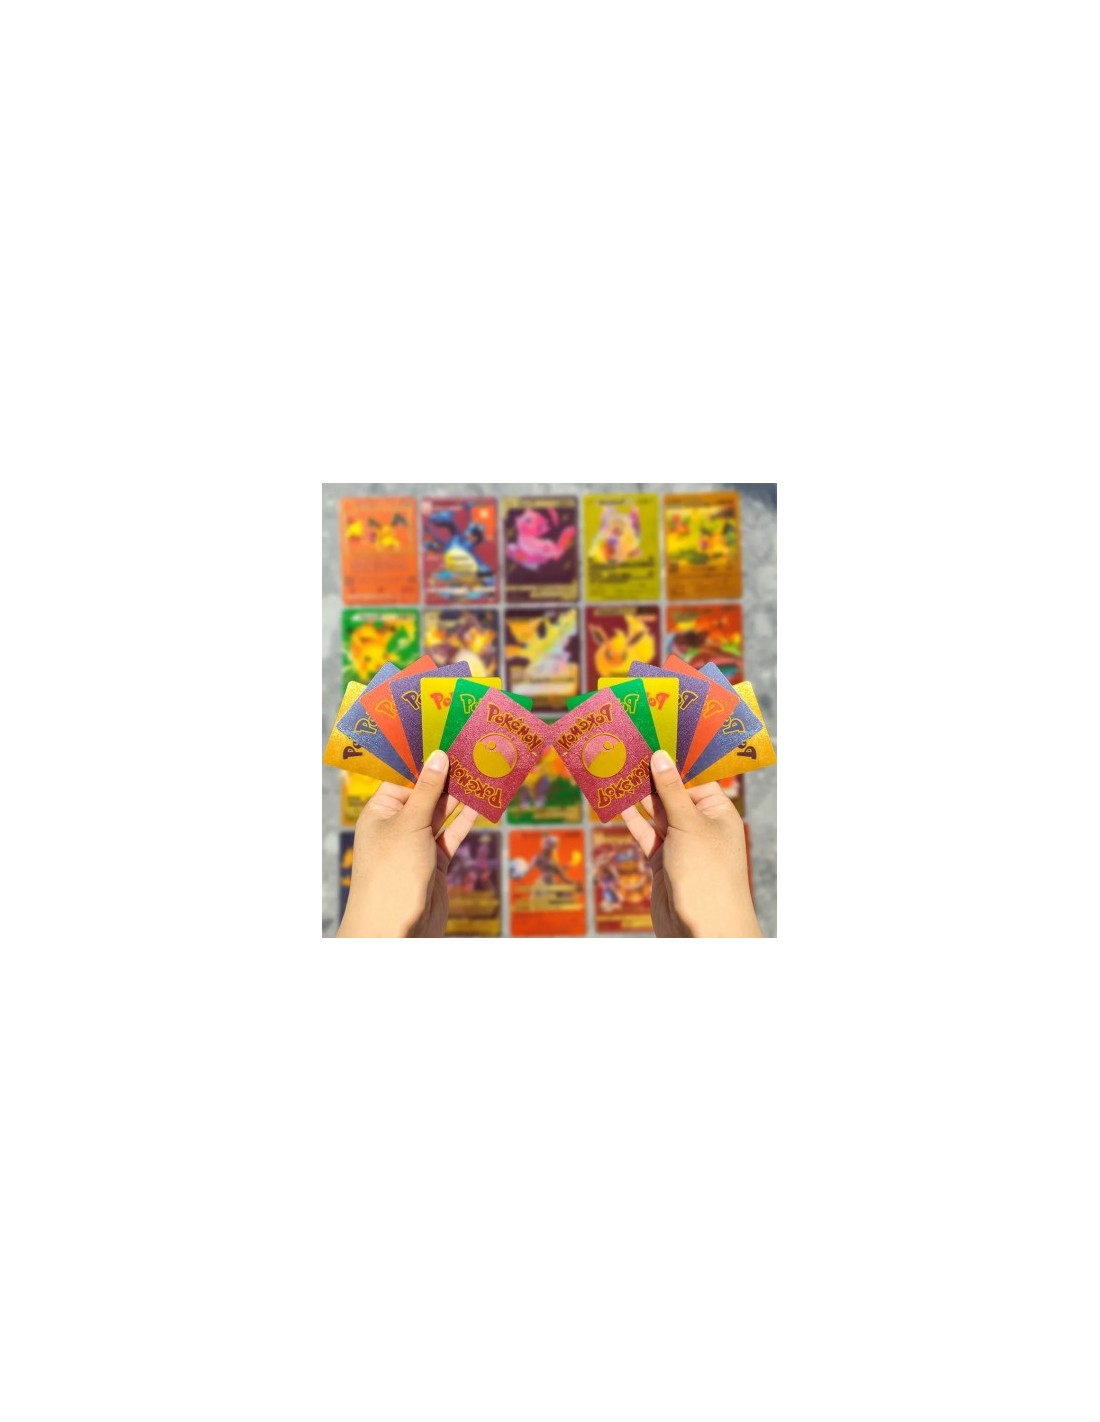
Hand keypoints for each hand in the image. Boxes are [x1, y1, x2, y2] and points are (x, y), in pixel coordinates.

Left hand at [337, 750, 479, 937]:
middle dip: (447, 774)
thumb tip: (438, 756)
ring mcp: (418, 843)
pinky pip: (453, 833)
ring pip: (442, 812)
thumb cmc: (392, 872)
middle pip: (425, 792)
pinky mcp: (436, 860)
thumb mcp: (408, 823)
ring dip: (461, 794)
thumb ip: (426, 790)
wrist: (396, 929)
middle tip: (472, 748)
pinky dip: (468, 818)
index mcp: (380, 811)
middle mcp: (398, 824)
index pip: (402, 777)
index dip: (423, 758)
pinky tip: (483, 801)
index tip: (445, 736)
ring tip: (483, 768)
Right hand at [620, 750, 761, 937]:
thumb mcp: (689, 824)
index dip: (674, 757)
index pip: (695, 776)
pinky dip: (630, 818)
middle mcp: (700, 824)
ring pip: (655, 811)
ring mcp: (679, 842)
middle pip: (672, 792)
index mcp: (718, 811)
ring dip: (636, 793)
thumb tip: (660, 756)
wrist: (702, 930)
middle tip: (625, 746)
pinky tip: (615, 800)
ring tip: (614, 767)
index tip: (651, 735)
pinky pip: (644, 832)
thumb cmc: (706, 873)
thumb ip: (671, 791)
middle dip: (650, 773)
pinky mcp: (661, 859)